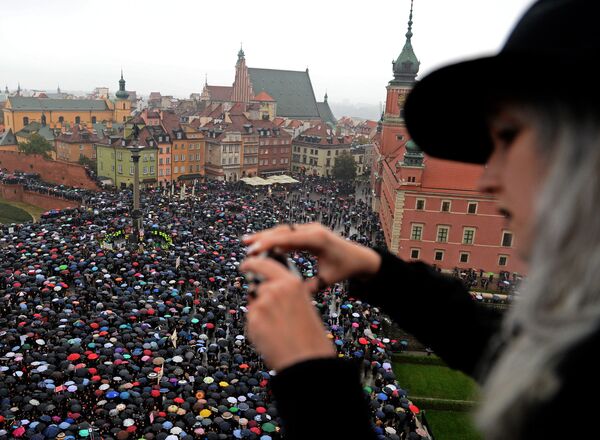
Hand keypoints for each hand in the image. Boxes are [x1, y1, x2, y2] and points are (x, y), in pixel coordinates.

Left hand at [240, 256, 335, 370]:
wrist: (307, 362)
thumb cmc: (311, 337)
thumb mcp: (305, 305)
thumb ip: (287, 293)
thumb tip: (269, 290)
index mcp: (291, 283)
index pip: (265, 264)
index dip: (253, 262)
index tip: (246, 264)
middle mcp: (274, 290)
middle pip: (258, 286)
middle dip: (260, 296)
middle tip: (270, 310)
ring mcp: (261, 305)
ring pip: (255, 304)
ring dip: (260, 313)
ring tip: (278, 329)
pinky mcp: (252, 322)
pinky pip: (252, 320)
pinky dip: (258, 327)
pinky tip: (271, 337)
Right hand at [243, 222, 380, 291]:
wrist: (359, 257)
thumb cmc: (344, 269)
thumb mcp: (328, 280)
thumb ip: (310, 287)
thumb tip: (291, 294)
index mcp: (317, 239)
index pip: (289, 238)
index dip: (270, 242)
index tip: (254, 249)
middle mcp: (313, 230)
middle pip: (283, 231)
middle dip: (263, 237)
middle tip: (245, 244)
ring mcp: (310, 228)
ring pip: (283, 230)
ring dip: (266, 236)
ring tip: (247, 242)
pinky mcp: (308, 231)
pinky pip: (288, 233)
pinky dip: (274, 238)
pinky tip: (261, 244)